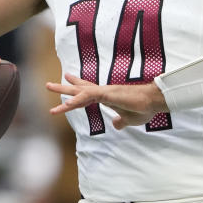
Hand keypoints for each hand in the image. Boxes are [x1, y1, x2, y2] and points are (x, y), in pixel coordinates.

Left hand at [46, 73, 167, 128]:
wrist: (154, 102)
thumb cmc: (144, 108)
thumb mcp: (129, 119)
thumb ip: (121, 121)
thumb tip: (116, 124)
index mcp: (108, 97)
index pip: (89, 91)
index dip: (77, 87)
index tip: (67, 78)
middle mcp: (104, 92)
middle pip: (80, 88)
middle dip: (64, 87)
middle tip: (48, 84)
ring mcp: (105, 92)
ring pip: (80, 92)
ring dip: (64, 91)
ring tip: (48, 87)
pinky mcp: (107, 94)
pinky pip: (87, 97)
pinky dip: (75, 100)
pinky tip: (65, 104)